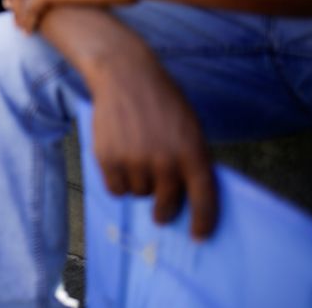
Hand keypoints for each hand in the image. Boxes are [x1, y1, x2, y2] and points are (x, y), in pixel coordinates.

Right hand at [84, 40, 216, 239]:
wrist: (124, 75)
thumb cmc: (162, 100)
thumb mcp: (190, 126)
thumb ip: (192, 158)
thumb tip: (188, 195)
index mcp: (192, 151)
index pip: (203, 199)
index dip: (203, 222)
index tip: (199, 236)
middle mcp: (164, 160)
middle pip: (167, 204)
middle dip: (165, 211)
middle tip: (162, 213)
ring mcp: (134, 160)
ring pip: (139, 195)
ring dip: (140, 185)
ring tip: (136, 158)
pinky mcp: (108, 158)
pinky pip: (116, 189)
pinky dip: (119, 182)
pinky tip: (120, 161)